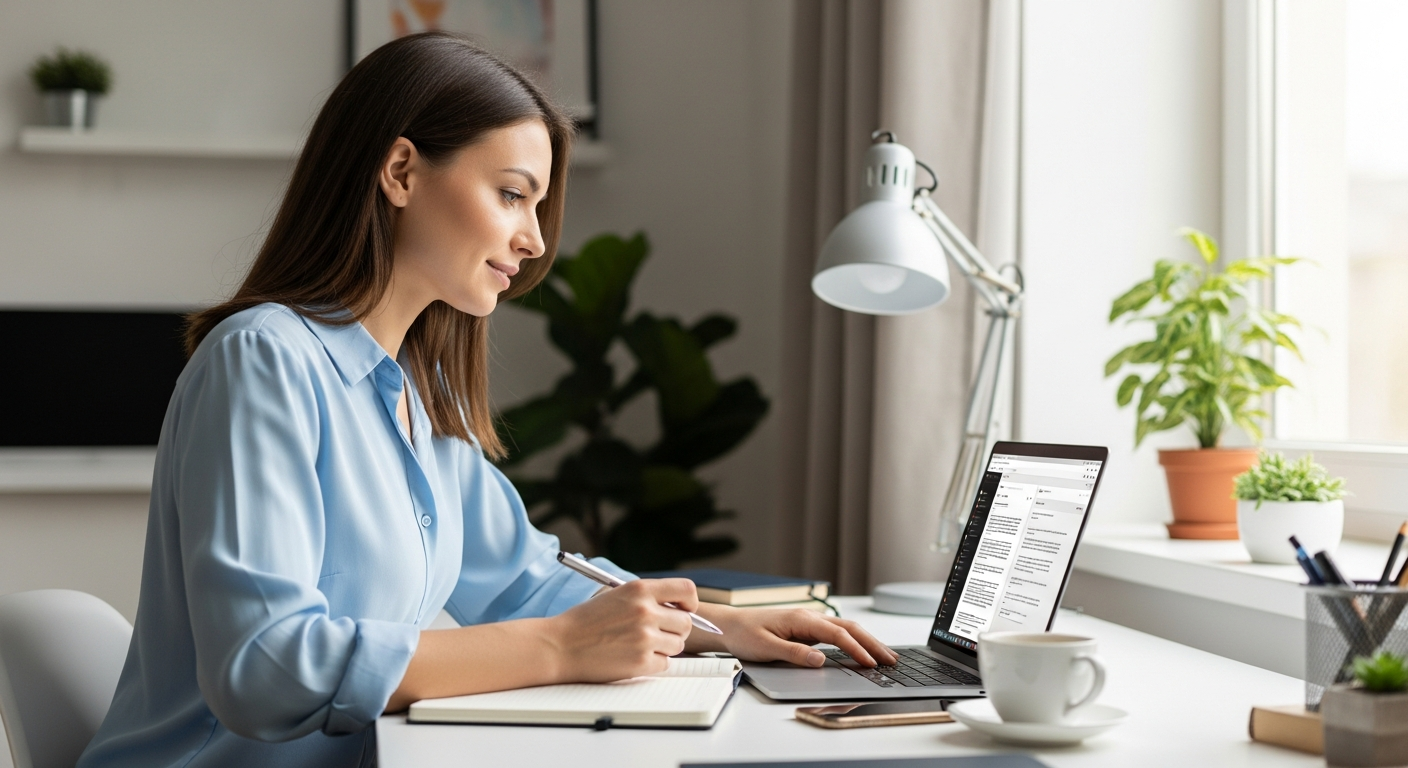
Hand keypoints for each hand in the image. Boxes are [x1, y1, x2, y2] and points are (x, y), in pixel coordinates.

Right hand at [544, 578, 698, 682]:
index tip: (684, 609)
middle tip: (659, 633)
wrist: (559, 646)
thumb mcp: (616, 595)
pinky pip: (664, 664)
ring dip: (664, 648)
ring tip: (640, 645)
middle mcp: (645, 611)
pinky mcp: (641, 662)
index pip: (686, 590)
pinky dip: (652, 664)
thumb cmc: (584, 622)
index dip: (689, 602)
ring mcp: (645, 637)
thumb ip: (645, 598)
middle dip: (675, 630)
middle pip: (686, 622)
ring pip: (677, 645)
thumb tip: (675, 607)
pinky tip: (632, 658)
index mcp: (639, 590)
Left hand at [693, 606, 897, 667]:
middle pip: (849, 628)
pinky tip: (862, 649)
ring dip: (866, 641)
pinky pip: (837, 633)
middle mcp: (809, 618)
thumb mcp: (766, 648)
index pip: (837, 634)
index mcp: (801, 620)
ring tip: (885, 655)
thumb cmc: (744, 634)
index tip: (871, 662)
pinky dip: (854, 640)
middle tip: (892, 660)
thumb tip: (821, 659)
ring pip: (845, 629)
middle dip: (872, 643)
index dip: (857, 649)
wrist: (729, 625)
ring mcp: (809, 622)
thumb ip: (794, 654)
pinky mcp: (807, 628)